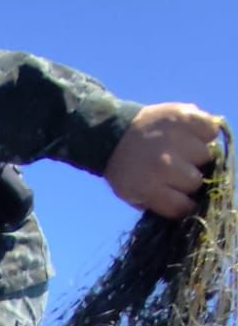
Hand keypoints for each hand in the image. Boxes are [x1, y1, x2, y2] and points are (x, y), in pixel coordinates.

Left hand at [105, 102, 223, 218]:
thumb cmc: (125, 168)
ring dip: (196, 156)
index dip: (183, 206)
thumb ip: (159, 205)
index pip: (183, 206)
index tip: (181, 200)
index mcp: (150, 187)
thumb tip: (185, 210)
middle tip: (177, 171)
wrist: (112, 131)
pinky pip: (211, 129)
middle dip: (188, 180)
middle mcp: (165, 164)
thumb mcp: (132, 195)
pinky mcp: (185, 115)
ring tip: (183, 152)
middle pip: (196, 182)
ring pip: (206, 156)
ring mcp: (176, 138)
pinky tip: (193, 137)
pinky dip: (206, 133)